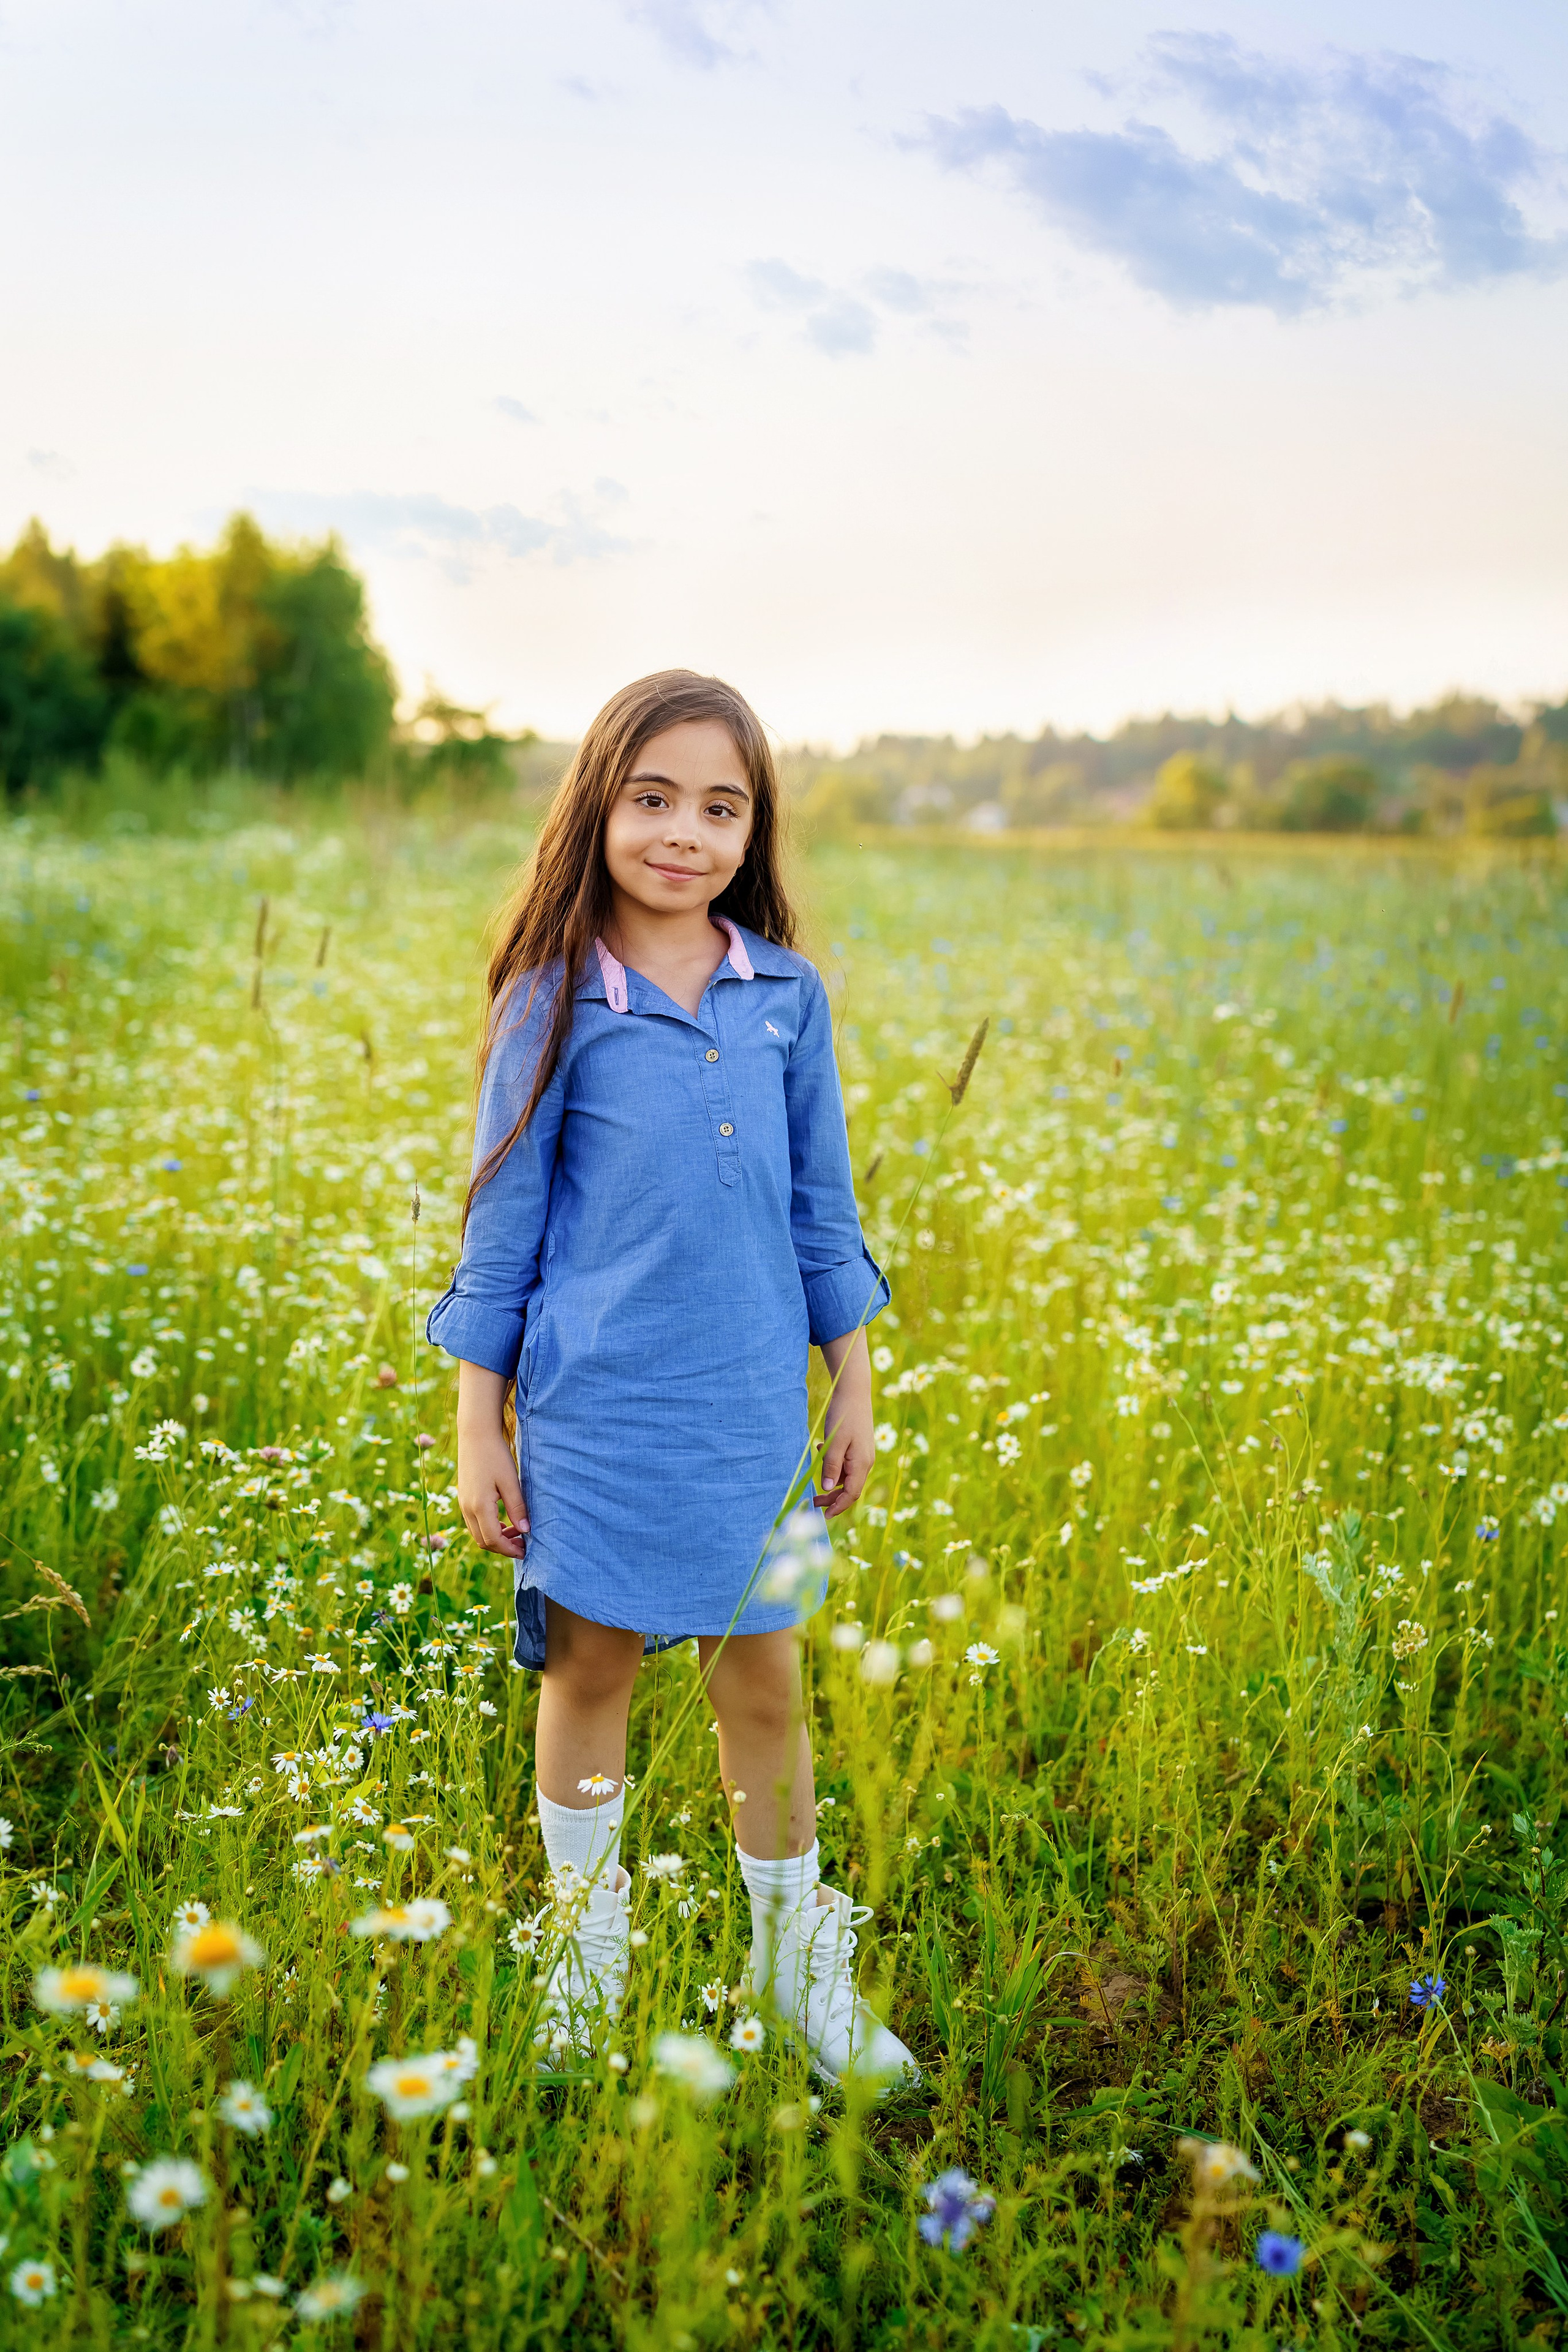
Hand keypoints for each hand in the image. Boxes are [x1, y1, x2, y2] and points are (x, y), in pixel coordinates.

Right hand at [455, 1361, 529, 1558]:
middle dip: (503, 1547)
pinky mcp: (464, 1497)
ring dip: (496, 1538)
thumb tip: (526, 1531)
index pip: (493, 1540)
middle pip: (483, 1541)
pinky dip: (489, 1527)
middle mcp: (467, 1508)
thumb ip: (517, 1508)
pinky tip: (505, 1520)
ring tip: (517, 1532)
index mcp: (479, 1506)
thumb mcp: (510, 1481)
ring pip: (478, 1533)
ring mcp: (463, 1503)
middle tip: (523, 1545)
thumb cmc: (495, 1456)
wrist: (475, 1434)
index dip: (510, 1550)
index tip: (526, 1550)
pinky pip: (475, 1522)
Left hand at [816, 1327, 873, 1519]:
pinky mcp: (858, 1447)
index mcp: (861, 1463)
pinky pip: (847, 1464)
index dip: (838, 1506)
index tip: (824, 1515)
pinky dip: (834, 1465)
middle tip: (813, 1501)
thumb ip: (831, 1466)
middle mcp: (865, 1462)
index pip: (851, 1494)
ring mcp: (863, 1455)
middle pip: (850, 1488)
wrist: (854, 1392)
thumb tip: (827, 1488)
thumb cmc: (843, 1416)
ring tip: (815, 1475)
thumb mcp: (834, 1443)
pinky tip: (821, 1451)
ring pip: (847, 1476)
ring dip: (832, 1481)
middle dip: (832, 1497)